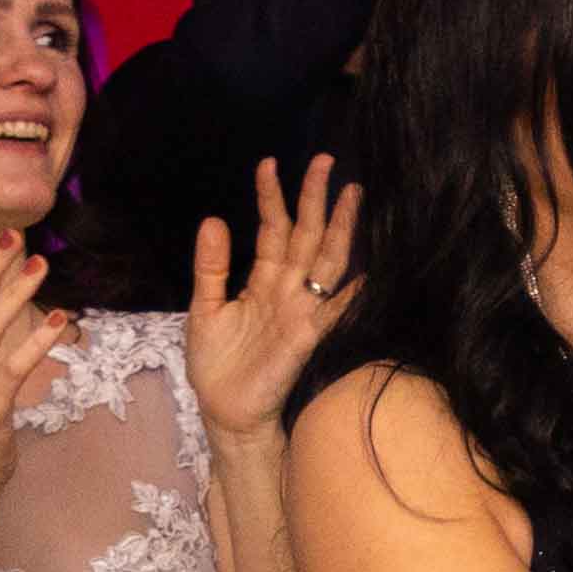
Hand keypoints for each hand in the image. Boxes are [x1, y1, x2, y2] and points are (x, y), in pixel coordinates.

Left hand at [183, 157, 354, 441]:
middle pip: (307, 235)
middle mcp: (288, 290)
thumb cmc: (216, 363)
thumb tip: (214, 220)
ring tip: (350, 194)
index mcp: (263, 280)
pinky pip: (333, 311)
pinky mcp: (306, 338)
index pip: (273, 229)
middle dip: (315, 198)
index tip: (269, 163)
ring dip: (339, 229)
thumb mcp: (204, 307)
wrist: (225, 411)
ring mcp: (301, 312)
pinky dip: (351, 293)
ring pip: (326, 262)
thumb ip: (211, 267)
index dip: (272, 197)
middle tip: (325, 160)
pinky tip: (368, 271)